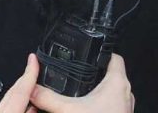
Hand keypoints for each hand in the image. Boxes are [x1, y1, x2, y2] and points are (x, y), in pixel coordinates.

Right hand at [0, 54, 134, 112]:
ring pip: (113, 91)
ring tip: (83, 90)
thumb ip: (49, 98)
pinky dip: (101, 104)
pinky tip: (87, 109)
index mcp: (117, 83)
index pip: (115, 57)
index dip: (103, 52)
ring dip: (99, 90)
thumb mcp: (69, 110)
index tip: (91, 51)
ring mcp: (124, 107)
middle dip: (96, 72)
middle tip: (82, 70)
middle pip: (112, 74)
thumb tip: (33, 90)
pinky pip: (111, 105)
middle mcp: (124, 93)